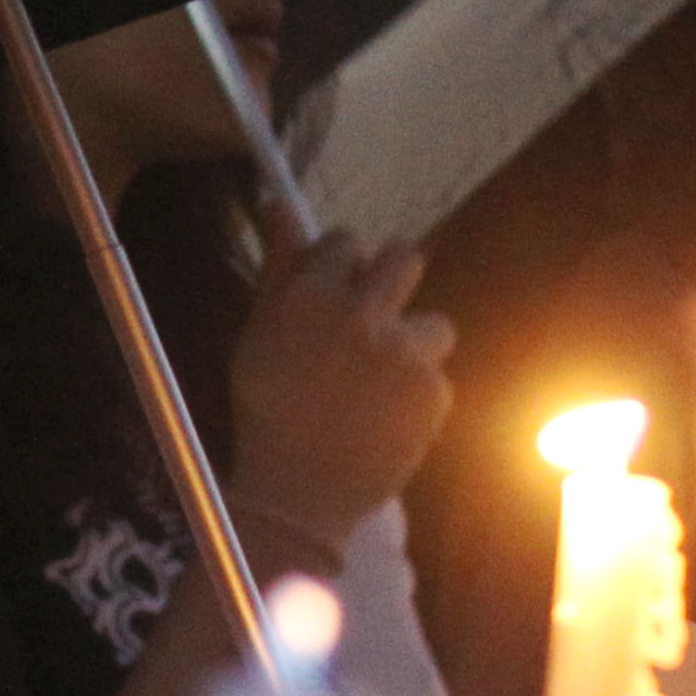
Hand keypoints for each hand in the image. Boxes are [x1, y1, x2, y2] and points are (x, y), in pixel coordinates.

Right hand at [228, 235, 453, 549]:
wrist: (299, 494)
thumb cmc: (267, 412)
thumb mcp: (259, 335)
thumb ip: (278, 266)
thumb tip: (278, 201)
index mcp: (310, 297)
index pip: (345, 242)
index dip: (341, 267)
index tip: (335, 293)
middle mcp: (361, 315)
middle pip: (404, 258)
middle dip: (393, 278)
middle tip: (376, 316)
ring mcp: (403, 354)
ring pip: (432, 323)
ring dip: (412, 346)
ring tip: (380, 386)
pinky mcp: (434, 392)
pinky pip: (436, 377)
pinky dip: (418, 396)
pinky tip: (386, 419)